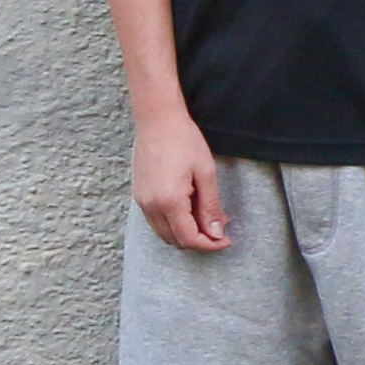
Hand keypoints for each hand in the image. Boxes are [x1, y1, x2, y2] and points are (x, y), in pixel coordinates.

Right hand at [132, 114, 228, 251]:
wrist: (158, 119)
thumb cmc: (184, 141)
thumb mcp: (206, 173)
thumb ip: (210, 206)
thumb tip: (216, 233)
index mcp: (169, 201)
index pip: (189, 239)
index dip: (210, 244)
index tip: (226, 240)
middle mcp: (150, 206)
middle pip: (175, 241)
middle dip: (199, 240)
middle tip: (220, 226)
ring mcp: (141, 201)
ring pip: (164, 233)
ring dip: (186, 232)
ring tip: (207, 216)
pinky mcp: (138, 195)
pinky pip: (156, 221)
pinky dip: (173, 223)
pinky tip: (190, 208)